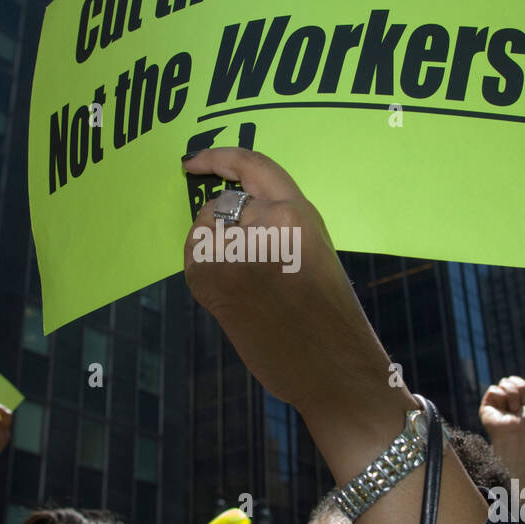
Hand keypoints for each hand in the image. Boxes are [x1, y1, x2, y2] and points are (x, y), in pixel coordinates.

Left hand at [182, 148, 396, 422]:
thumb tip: (234, 211)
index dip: (217, 157)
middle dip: (226, 226)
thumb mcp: (314, 248)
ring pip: (204, 230)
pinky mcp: (212, 280)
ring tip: (245, 282)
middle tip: (247, 262)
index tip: (194, 161)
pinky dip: (204, 268)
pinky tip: (230, 292)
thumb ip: (280, 221)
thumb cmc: (328, 314)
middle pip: (222, 204)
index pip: (250, 166)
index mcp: (297, 213)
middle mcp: (265, 224)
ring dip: (214, 248)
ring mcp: (234, 252)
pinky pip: (195, 257)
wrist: (330, 366)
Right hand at [480, 375, 524, 445]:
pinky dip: (501, 397)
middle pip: (512, 379)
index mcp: (522, 402)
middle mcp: (509, 401)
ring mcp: (498, 403)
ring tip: (514, 410)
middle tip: (523, 402)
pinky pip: (493, 389)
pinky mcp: (487, 405)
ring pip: (504, 382)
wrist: (518, 437)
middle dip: (520, 388)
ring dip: (512, 394)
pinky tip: (503, 410)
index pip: (521, 384)